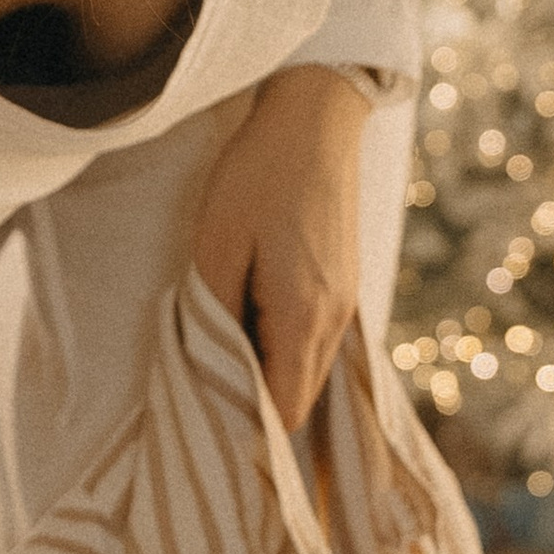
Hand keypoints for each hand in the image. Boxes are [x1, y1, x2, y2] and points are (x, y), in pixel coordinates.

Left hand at [191, 63, 371, 429]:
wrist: (315, 118)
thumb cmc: (258, 176)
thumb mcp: (216, 245)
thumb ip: (213, 317)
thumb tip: (210, 371)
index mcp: (303, 317)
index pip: (284, 410)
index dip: (250, 434)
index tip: (210, 436)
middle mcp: (334, 321)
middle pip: (300, 401)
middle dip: (259, 415)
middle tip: (208, 410)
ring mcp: (345, 305)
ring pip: (309, 374)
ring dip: (271, 381)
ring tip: (224, 370)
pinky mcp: (343, 287)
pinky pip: (315, 345)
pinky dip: (285, 354)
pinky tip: (251, 335)